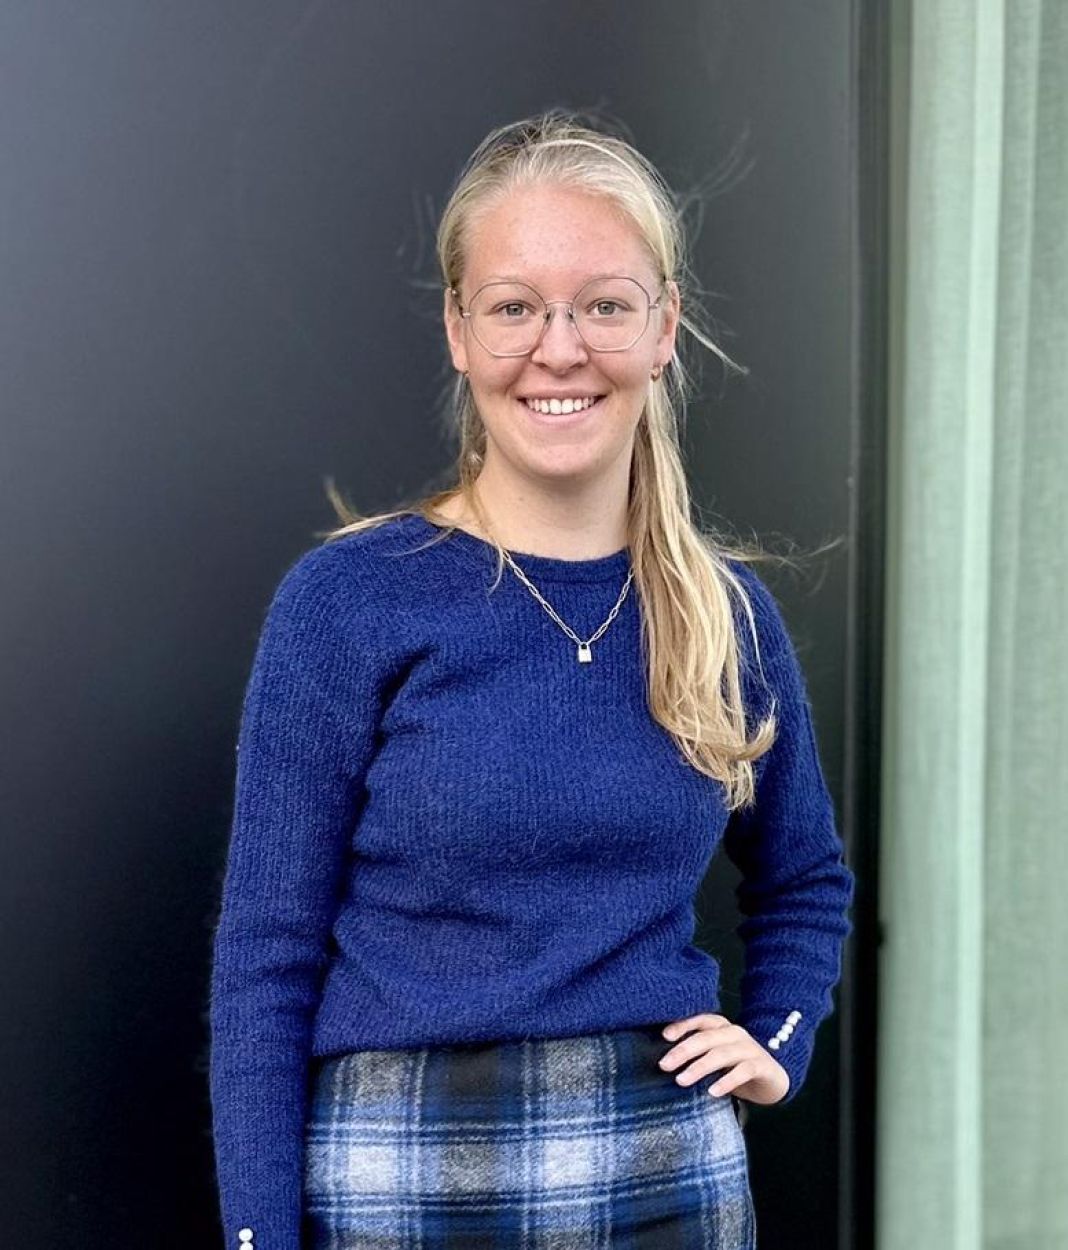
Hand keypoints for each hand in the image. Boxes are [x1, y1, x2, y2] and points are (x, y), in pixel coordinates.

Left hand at [658, 1012, 790, 1105]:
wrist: (774, 1079)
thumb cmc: (736, 1067)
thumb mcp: (716, 1057)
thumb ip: (698, 1054)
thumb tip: (666, 1062)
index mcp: (722, 1027)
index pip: (701, 1020)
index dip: (683, 1025)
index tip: (664, 1036)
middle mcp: (735, 1033)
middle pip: (706, 1038)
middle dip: (683, 1050)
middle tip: (664, 1065)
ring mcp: (749, 1048)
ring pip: (721, 1054)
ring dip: (699, 1067)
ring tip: (682, 1080)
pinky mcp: (761, 1065)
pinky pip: (743, 1071)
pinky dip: (727, 1081)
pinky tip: (713, 1092)